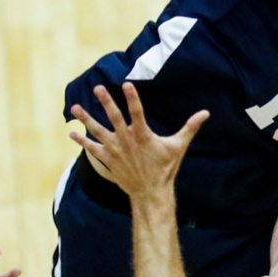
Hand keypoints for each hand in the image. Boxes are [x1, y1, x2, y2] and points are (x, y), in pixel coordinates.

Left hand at [68, 83, 208, 199]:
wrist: (150, 192)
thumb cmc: (165, 168)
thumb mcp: (178, 146)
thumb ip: (190, 127)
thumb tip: (206, 113)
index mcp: (143, 135)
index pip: (137, 112)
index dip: (132, 98)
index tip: (126, 84)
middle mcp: (127, 141)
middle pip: (114, 118)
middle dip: (106, 102)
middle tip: (98, 88)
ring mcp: (115, 151)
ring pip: (98, 132)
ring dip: (86, 119)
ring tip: (75, 108)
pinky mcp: (108, 160)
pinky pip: (92, 150)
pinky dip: (82, 142)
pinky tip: (71, 134)